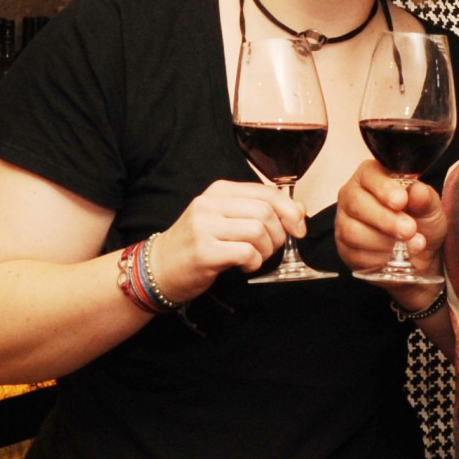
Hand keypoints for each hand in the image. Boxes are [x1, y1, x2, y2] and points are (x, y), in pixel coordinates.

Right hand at [153, 179, 306, 300]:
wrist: (160, 267)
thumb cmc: (198, 243)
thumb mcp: (228, 219)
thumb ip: (260, 211)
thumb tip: (299, 210)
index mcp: (219, 190)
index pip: (267, 193)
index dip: (290, 211)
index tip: (299, 228)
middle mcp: (210, 203)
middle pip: (265, 212)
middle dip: (279, 234)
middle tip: (270, 248)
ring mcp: (204, 226)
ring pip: (258, 231)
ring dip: (266, 250)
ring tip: (255, 257)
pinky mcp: (204, 251)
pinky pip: (246, 253)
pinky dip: (254, 262)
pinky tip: (244, 266)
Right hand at [336, 160, 449, 289]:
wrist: (420, 255)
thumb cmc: (421, 221)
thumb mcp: (430, 207)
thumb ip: (424, 197)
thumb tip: (417, 191)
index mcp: (372, 176)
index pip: (370, 175)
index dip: (385, 188)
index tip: (401, 201)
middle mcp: (352, 195)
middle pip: (357, 204)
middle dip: (386, 219)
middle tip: (409, 229)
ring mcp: (344, 222)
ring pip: (353, 231)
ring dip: (384, 241)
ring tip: (406, 244)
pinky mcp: (344, 248)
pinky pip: (355, 253)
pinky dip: (379, 257)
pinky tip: (393, 256)